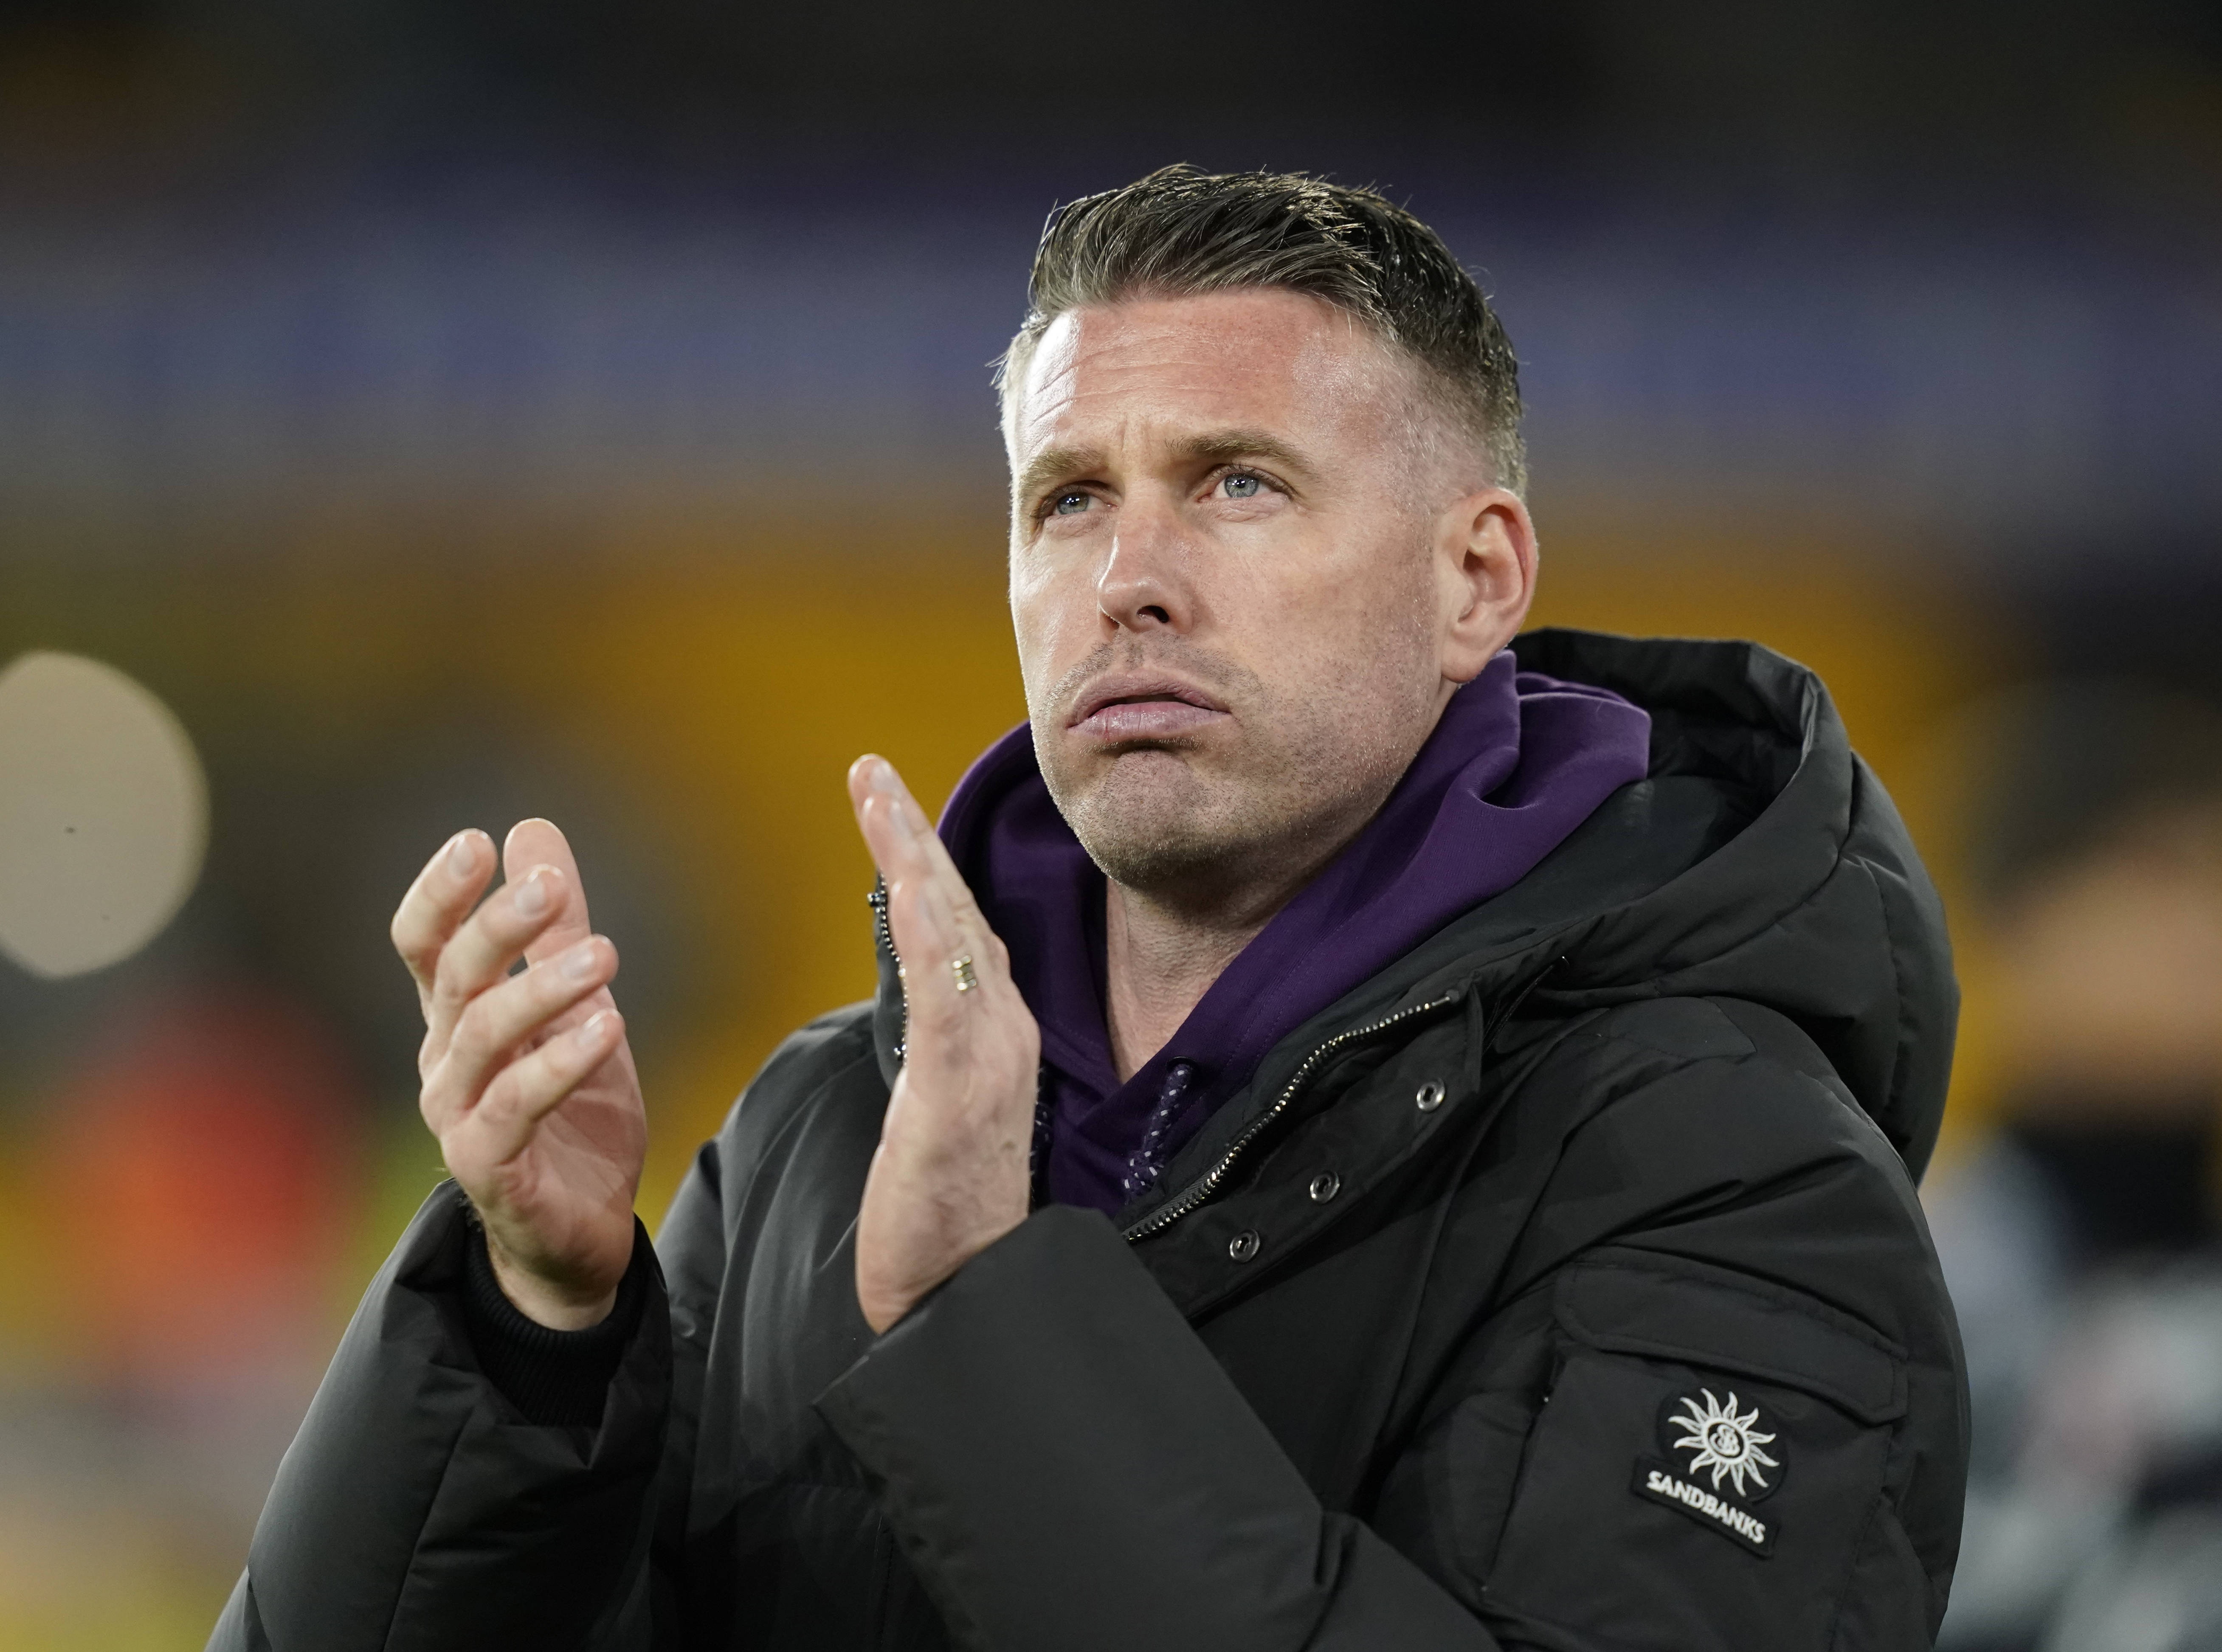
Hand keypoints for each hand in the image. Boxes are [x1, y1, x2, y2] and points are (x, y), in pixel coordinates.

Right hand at [391, 819, 646, 1329]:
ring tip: (607, 956)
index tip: (478, 842)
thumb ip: (556, 928)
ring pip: (483, 1038)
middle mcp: (444, 1063)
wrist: (582, 1230)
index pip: (425, 943)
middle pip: (454, 978)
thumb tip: (532, 828)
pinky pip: (514, 1110)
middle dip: (499, 925)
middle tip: (552, 884)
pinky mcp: (489, 1168)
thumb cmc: (572, 1113)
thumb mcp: (574, 1006)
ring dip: (543, 989)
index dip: (442, 892)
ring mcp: (457, 1118)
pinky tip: (606, 1029)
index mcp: (456, 1019)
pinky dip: (559, 1066)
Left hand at [848, 757, 1040, 1333]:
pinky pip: (948, 1006)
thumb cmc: (943, 1210)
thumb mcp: (937, 1107)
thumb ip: (939, 1042)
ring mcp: (989, 1063)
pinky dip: (930, 942)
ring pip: (950, 940)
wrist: (964, 1296)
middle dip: (910, 833)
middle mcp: (999, 1032)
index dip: (920, 855)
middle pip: (951, 911)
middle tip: (868, 767)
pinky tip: (909, 889)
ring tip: (878, 796)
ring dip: (913, 861)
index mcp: (989, 1031)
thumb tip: (930, 990)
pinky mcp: (962, 1101)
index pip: (951, 924)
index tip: (882, 795)